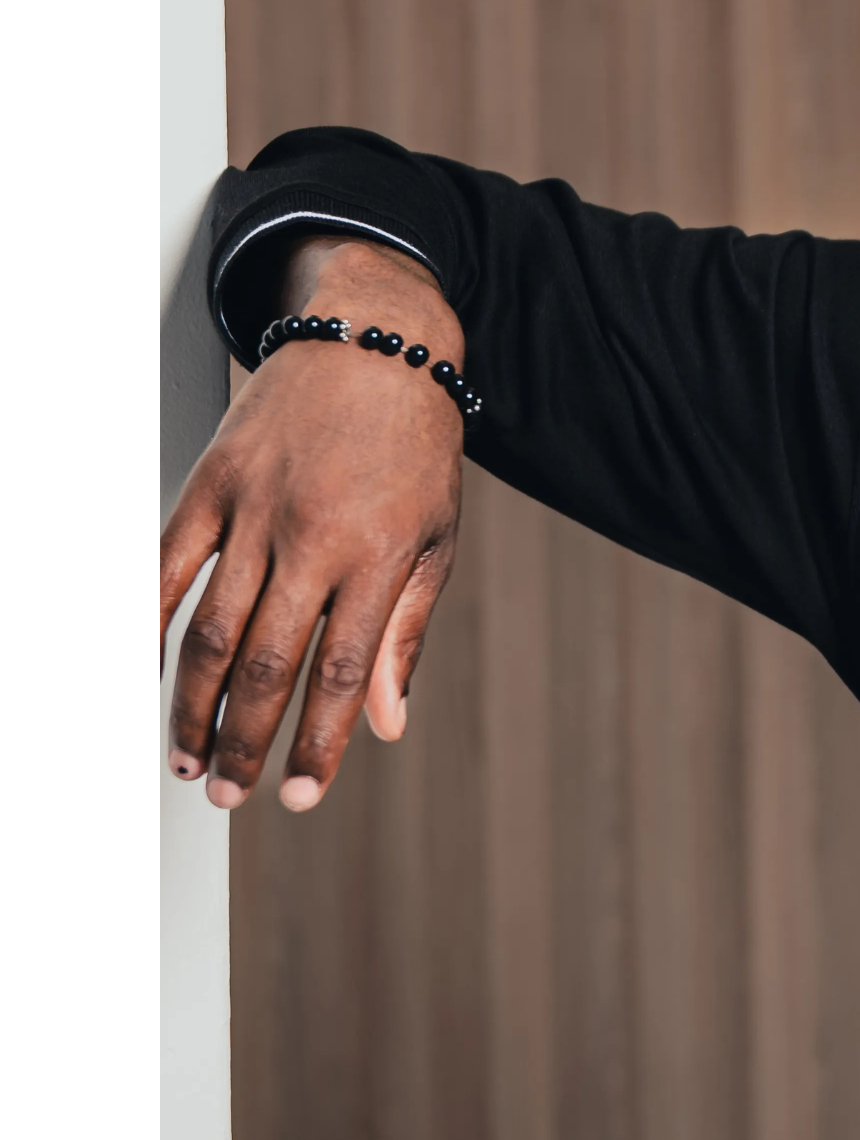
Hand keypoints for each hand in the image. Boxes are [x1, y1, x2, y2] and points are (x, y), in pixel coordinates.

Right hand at [158, 238, 467, 810]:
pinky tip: (140, 673)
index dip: (317, 745)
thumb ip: (407, 632)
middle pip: (265, 664)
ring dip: (194, 703)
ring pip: (209, 628)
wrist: (375, 343)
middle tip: (230, 794)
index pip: (341, 675)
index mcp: (380, 556)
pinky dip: (145, 623)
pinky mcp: (212, 482)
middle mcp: (313, 537)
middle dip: (245, 741)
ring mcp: (255, 508)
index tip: (299, 796)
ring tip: (188, 756)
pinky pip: (166, 565)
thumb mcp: (439, 538)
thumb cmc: (416, 446)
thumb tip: (388, 724)